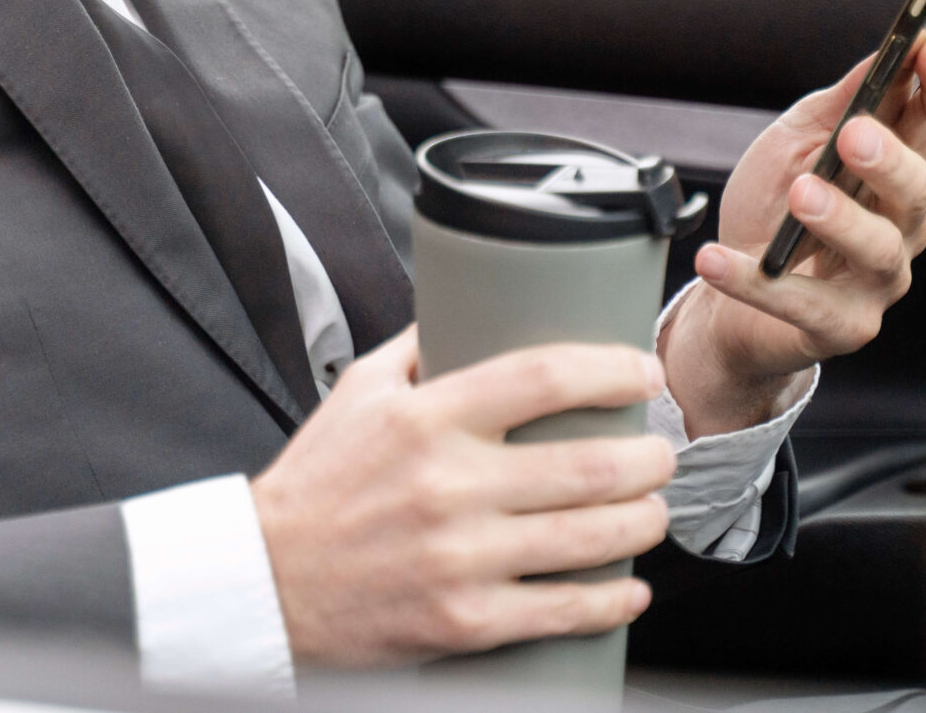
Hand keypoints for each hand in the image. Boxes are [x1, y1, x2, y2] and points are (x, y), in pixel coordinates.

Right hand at [250, 327, 675, 668]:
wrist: (265, 580)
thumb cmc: (316, 484)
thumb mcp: (358, 390)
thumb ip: (419, 346)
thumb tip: (473, 303)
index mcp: (425, 418)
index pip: (542, 377)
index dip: (611, 370)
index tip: (642, 372)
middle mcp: (448, 485)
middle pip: (588, 464)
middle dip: (650, 457)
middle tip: (661, 451)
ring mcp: (459, 558)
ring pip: (590, 538)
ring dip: (644, 523)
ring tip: (654, 510)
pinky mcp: (463, 621)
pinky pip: (561, 613)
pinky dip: (611, 601)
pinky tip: (629, 589)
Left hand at [661, 37, 925, 437]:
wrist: (727, 297)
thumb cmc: (772, 212)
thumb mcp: (795, 143)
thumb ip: (837, 104)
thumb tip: (881, 57)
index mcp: (894, 171)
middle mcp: (899, 226)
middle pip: (917, 188)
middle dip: (890, 160)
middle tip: (856, 135)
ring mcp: (876, 281)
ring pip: (877, 250)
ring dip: (839, 219)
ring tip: (801, 194)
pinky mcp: (841, 327)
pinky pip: (801, 303)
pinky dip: (755, 281)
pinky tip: (716, 260)